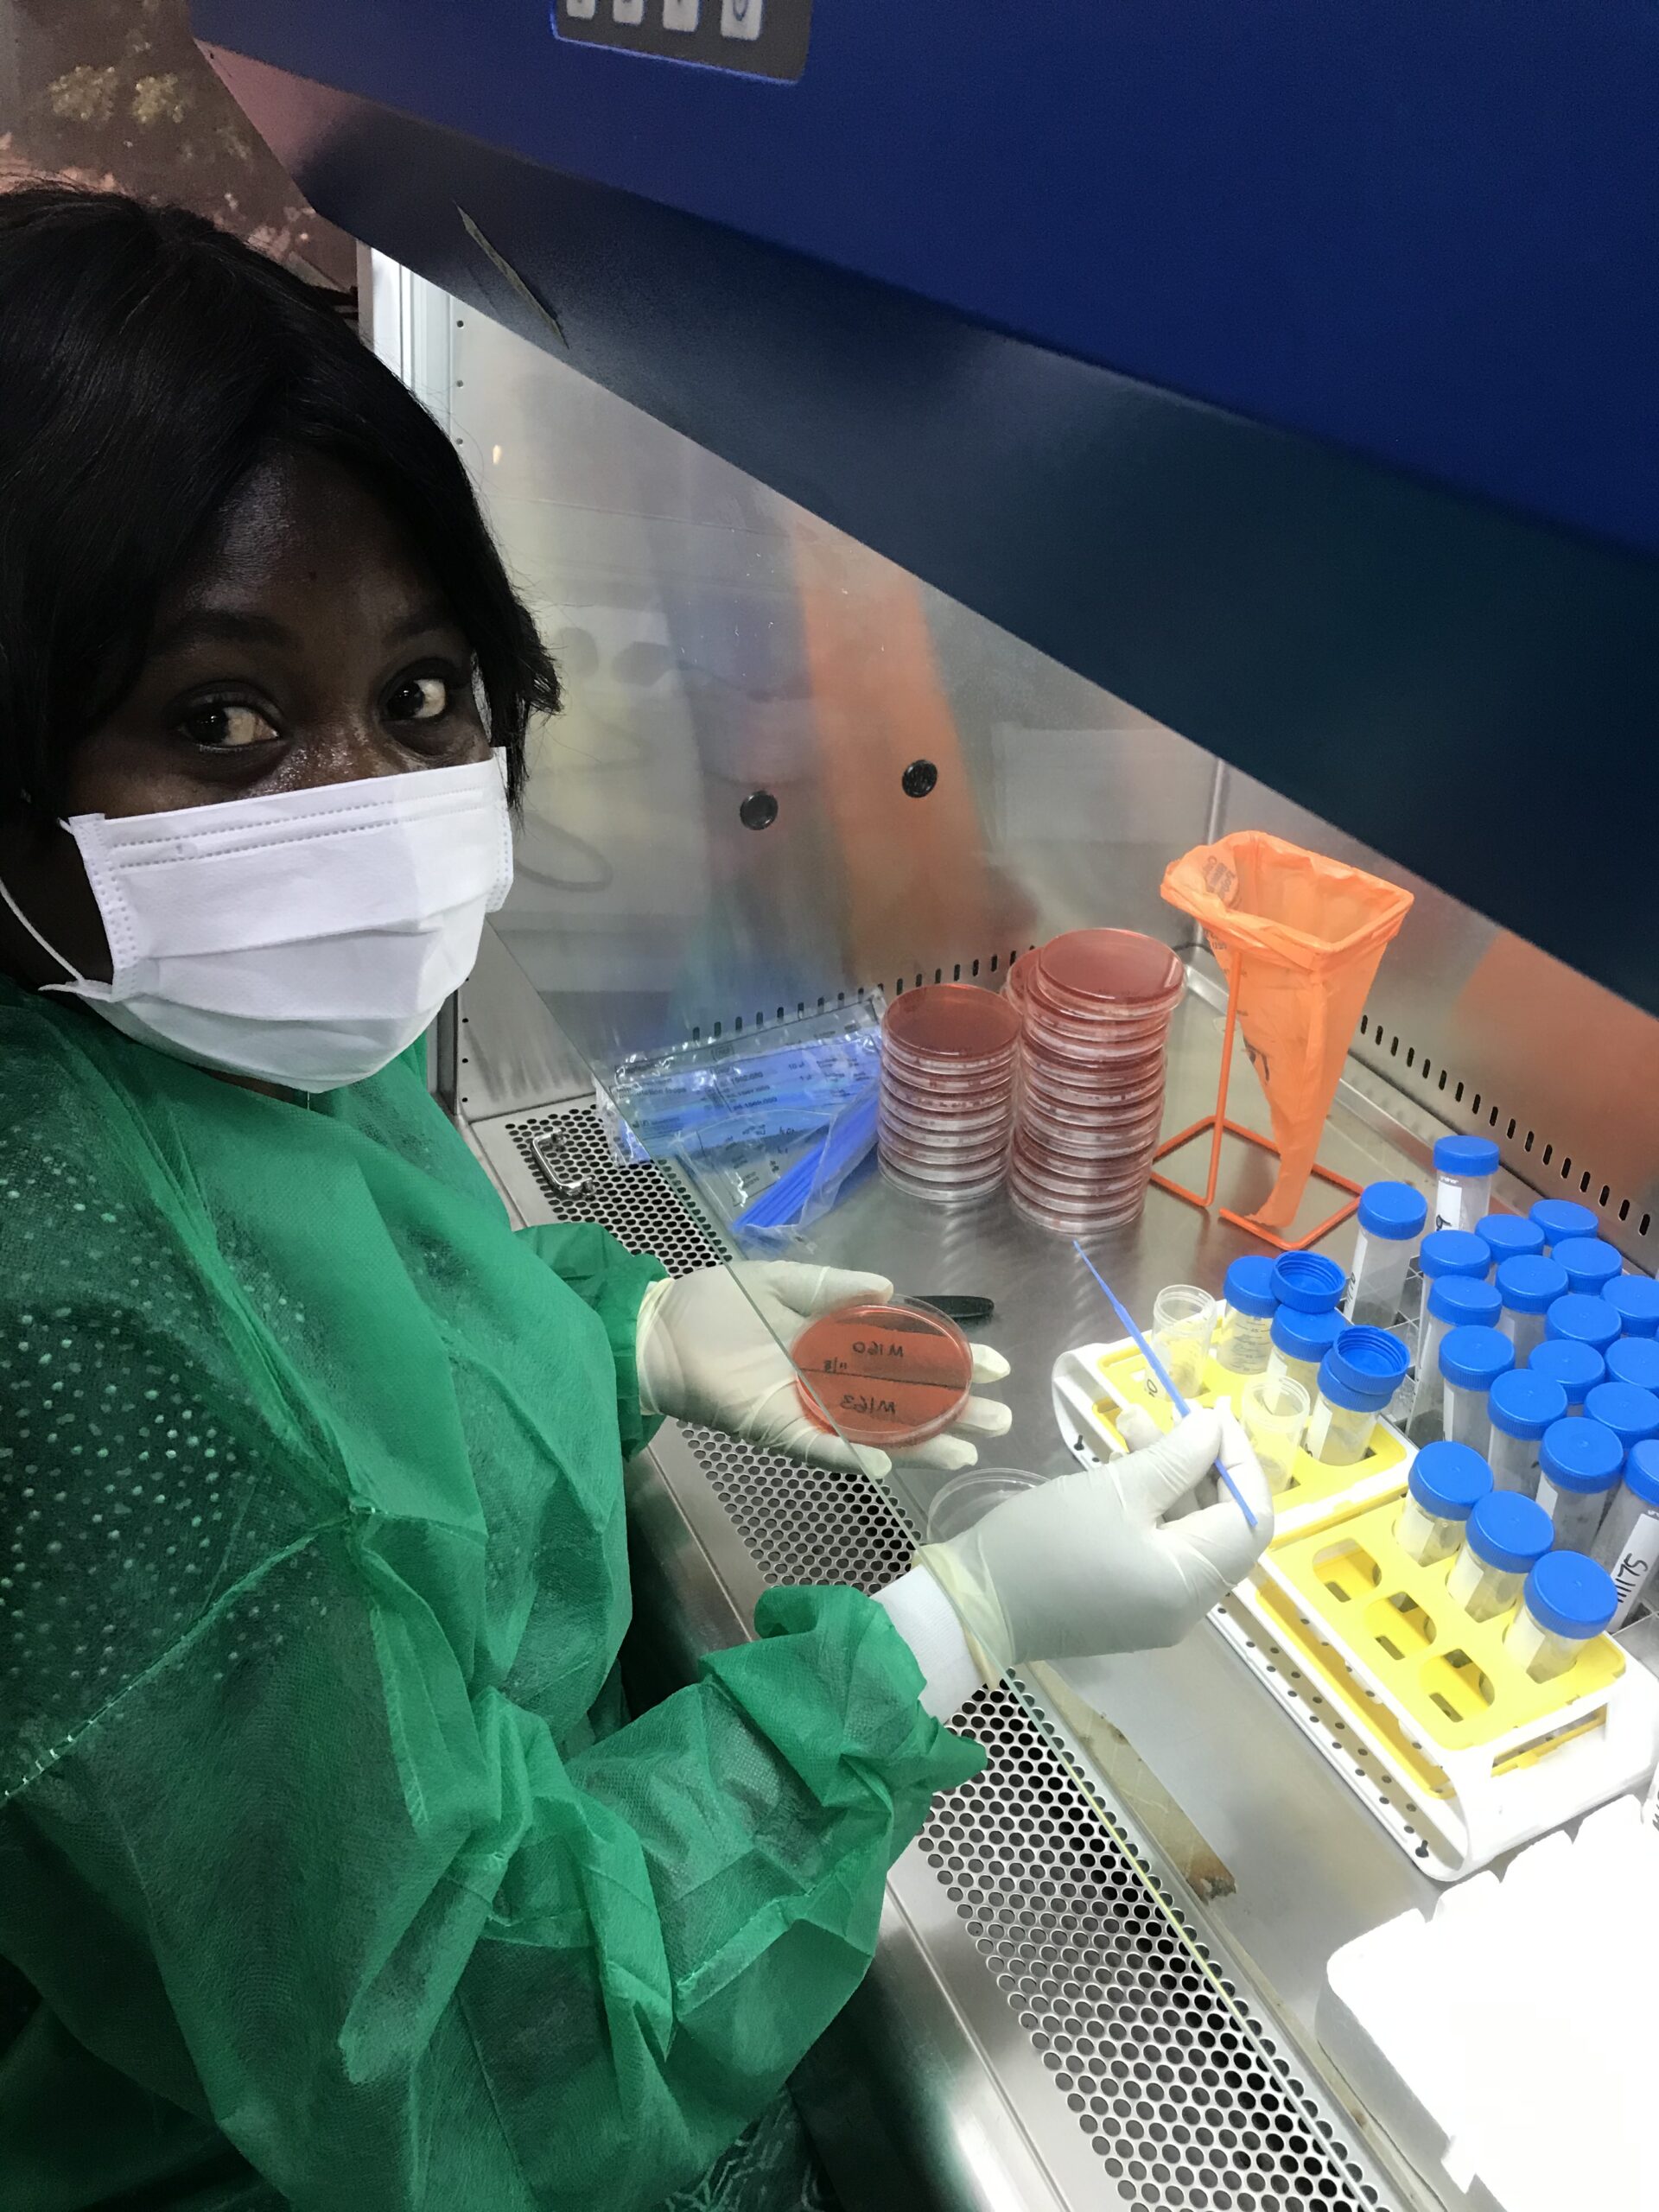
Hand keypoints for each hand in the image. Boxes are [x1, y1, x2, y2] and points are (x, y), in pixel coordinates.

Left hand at [636, 1262, 1010, 1476]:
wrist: (659, 1328)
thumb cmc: (719, 1302)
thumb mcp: (783, 1280)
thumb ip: (833, 1287)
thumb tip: (889, 1288)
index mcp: (840, 1341)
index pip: (907, 1355)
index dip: (948, 1360)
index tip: (993, 1366)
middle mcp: (832, 1379)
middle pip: (903, 1399)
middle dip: (951, 1410)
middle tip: (1002, 1420)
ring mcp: (808, 1407)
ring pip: (874, 1429)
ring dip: (918, 1443)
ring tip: (965, 1452)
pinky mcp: (776, 1427)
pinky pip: (819, 1445)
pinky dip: (849, 1453)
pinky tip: (887, 1462)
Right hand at [916, 1404, 1271, 1672]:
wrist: (975, 1604)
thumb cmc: (1047, 1542)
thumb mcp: (1117, 1488)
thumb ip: (1176, 1458)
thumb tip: (1215, 1429)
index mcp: (1190, 1582)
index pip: (1250, 1519)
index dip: (1241, 1462)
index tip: (1214, 1415)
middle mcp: (1186, 1605)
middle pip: (1221, 1525)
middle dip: (1198, 1463)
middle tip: (1166, 1416)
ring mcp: (1157, 1609)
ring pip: (1185, 1531)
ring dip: (1168, 1476)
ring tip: (1127, 1423)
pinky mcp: (1129, 1604)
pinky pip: (1159, 1548)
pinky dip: (1149, 1505)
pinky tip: (1118, 1463)